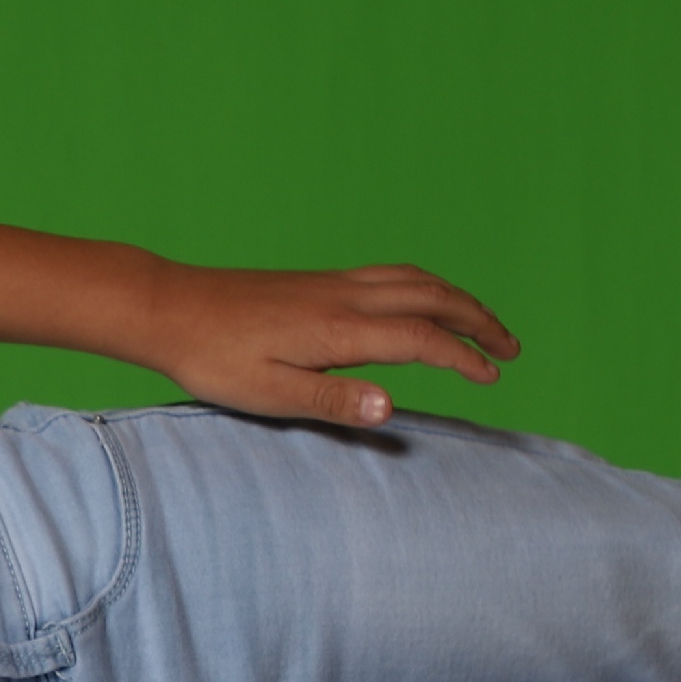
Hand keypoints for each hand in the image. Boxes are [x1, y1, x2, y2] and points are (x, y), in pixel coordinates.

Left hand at [133, 260, 518, 428]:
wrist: (167, 308)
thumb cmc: (211, 357)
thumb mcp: (267, 392)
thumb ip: (332, 399)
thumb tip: (391, 406)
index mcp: (339, 328)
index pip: (422, 338)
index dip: (463, 356)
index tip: (493, 376)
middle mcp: (344, 297)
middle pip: (433, 297)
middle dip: (479, 321)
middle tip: (513, 349)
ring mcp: (332, 283)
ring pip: (415, 280)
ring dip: (458, 299)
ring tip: (483, 324)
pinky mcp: (317, 281)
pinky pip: (390, 275)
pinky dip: (426, 286)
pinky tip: (424, 302)